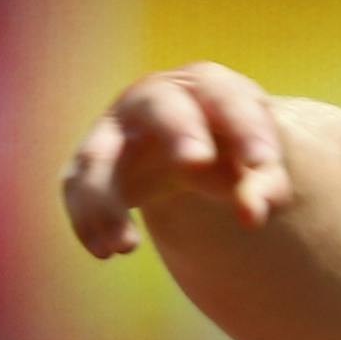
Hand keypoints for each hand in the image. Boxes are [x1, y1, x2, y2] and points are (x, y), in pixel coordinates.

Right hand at [62, 62, 292, 257]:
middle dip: (179, 130)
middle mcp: (154, 98)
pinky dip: (86, 219)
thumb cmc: (232, 147)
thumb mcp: (255, 161)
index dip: (246, 128)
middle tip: (197, 162)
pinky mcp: (92, 162)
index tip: (262, 162)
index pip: (227, 98)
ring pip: (98, 157)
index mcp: (206, 87)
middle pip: (160, 105)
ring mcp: (116, 128)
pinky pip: (77, 188)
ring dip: (105, 200)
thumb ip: (264, 183)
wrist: (191, 144)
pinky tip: (106, 252)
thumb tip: (252, 215)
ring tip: (127, 246)